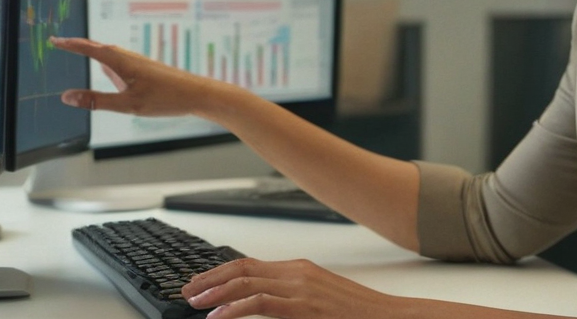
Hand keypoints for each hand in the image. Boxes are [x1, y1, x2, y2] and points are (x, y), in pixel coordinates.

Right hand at [50, 36, 212, 117]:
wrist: (197, 94)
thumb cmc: (165, 98)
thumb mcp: (127, 104)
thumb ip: (96, 101)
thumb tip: (66, 97)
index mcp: (121, 61)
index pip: (88, 49)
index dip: (70, 45)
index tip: (53, 40)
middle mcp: (128, 57)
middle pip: (98, 48)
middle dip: (78, 46)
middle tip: (60, 43)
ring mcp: (137, 63)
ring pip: (110, 55)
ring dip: (92, 51)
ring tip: (78, 49)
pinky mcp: (145, 70)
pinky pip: (120, 62)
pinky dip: (107, 62)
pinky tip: (110, 69)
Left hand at [182, 256, 402, 317]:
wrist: (388, 316)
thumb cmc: (357, 314)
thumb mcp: (319, 300)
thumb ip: (291, 298)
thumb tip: (260, 305)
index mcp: (300, 269)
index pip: (250, 264)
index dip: (220, 272)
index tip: (200, 283)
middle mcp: (297, 272)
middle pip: (242, 268)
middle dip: (210, 279)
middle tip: (188, 291)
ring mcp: (301, 287)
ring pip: (246, 281)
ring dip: (215, 292)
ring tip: (195, 302)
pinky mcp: (304, 306)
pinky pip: (260, 303)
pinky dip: (234, 309)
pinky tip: (218, 316)